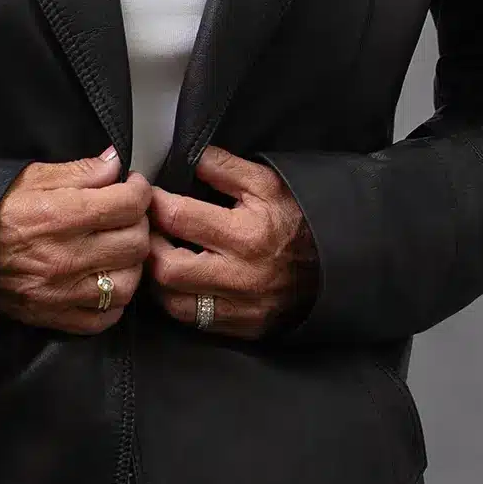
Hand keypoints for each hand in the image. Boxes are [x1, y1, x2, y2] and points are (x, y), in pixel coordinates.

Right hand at [0, 149, 151, 335]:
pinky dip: (113, 301)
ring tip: (118, 247)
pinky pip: (105, 319)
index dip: (139, 190)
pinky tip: (105, 279)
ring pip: (128, 284)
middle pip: (134, 243)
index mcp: (59, 217)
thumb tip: (114, 163)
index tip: (133, 186)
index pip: (127, 205)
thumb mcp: (31, 176)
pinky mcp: (54, 317)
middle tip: (126, 213)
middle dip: (138, 222)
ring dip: (131, 263)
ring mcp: (61, 293)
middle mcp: (64, 258)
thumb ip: (79, 171)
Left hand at [144, 145, 319, 339]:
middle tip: (147, 229)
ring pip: (173, 302)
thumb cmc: (298, 220)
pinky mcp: (242, 327)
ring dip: (157, 279)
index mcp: (245, 234)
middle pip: (168, 268)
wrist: (335, 266)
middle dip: (149, 246)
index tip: (147, 196)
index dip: (154, 203)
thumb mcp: (267, 183)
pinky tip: (177, 282)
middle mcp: (239, 276)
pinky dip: (177, 301)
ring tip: (159, 255)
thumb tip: (190, 157)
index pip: (179, 218)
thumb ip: (225, 168)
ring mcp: (239, 307)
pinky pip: (194, 321)